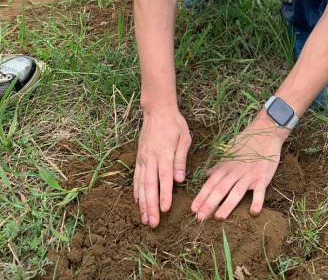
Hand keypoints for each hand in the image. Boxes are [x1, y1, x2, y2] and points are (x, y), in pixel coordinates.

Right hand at [134, 105, 191, 227]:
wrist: (157, 111)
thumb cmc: (174, 124)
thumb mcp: (184, 138)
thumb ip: (180, 159)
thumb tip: (180, 179)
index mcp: (164, 153)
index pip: (164, 178)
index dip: (164, 194)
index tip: (165, 209)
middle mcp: (151, 158)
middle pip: (150, 185)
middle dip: (151, 206)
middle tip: (153, 223)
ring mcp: (143, 159)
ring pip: (141, 184)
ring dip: (142, 203)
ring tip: (144, 219)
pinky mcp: (139, 158)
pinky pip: (136, 177)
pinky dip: (136, 191)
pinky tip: (137, 202)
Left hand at [191, 114, 286, 220]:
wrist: (266, 131)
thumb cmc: (246, 142)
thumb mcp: (229, 152)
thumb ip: (218, 165)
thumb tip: (205, 175)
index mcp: (226, 166)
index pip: (211, 183)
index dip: (202, 196)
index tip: (193, 209)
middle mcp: (235, 171)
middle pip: (220, 189)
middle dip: (209, 204)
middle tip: (200, 218)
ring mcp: (249, 175)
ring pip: (236, 191)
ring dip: (227, 205)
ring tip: (219, 218)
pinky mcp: (262, 177)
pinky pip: (260, 191)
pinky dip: (257, 201)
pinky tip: (253, 212)